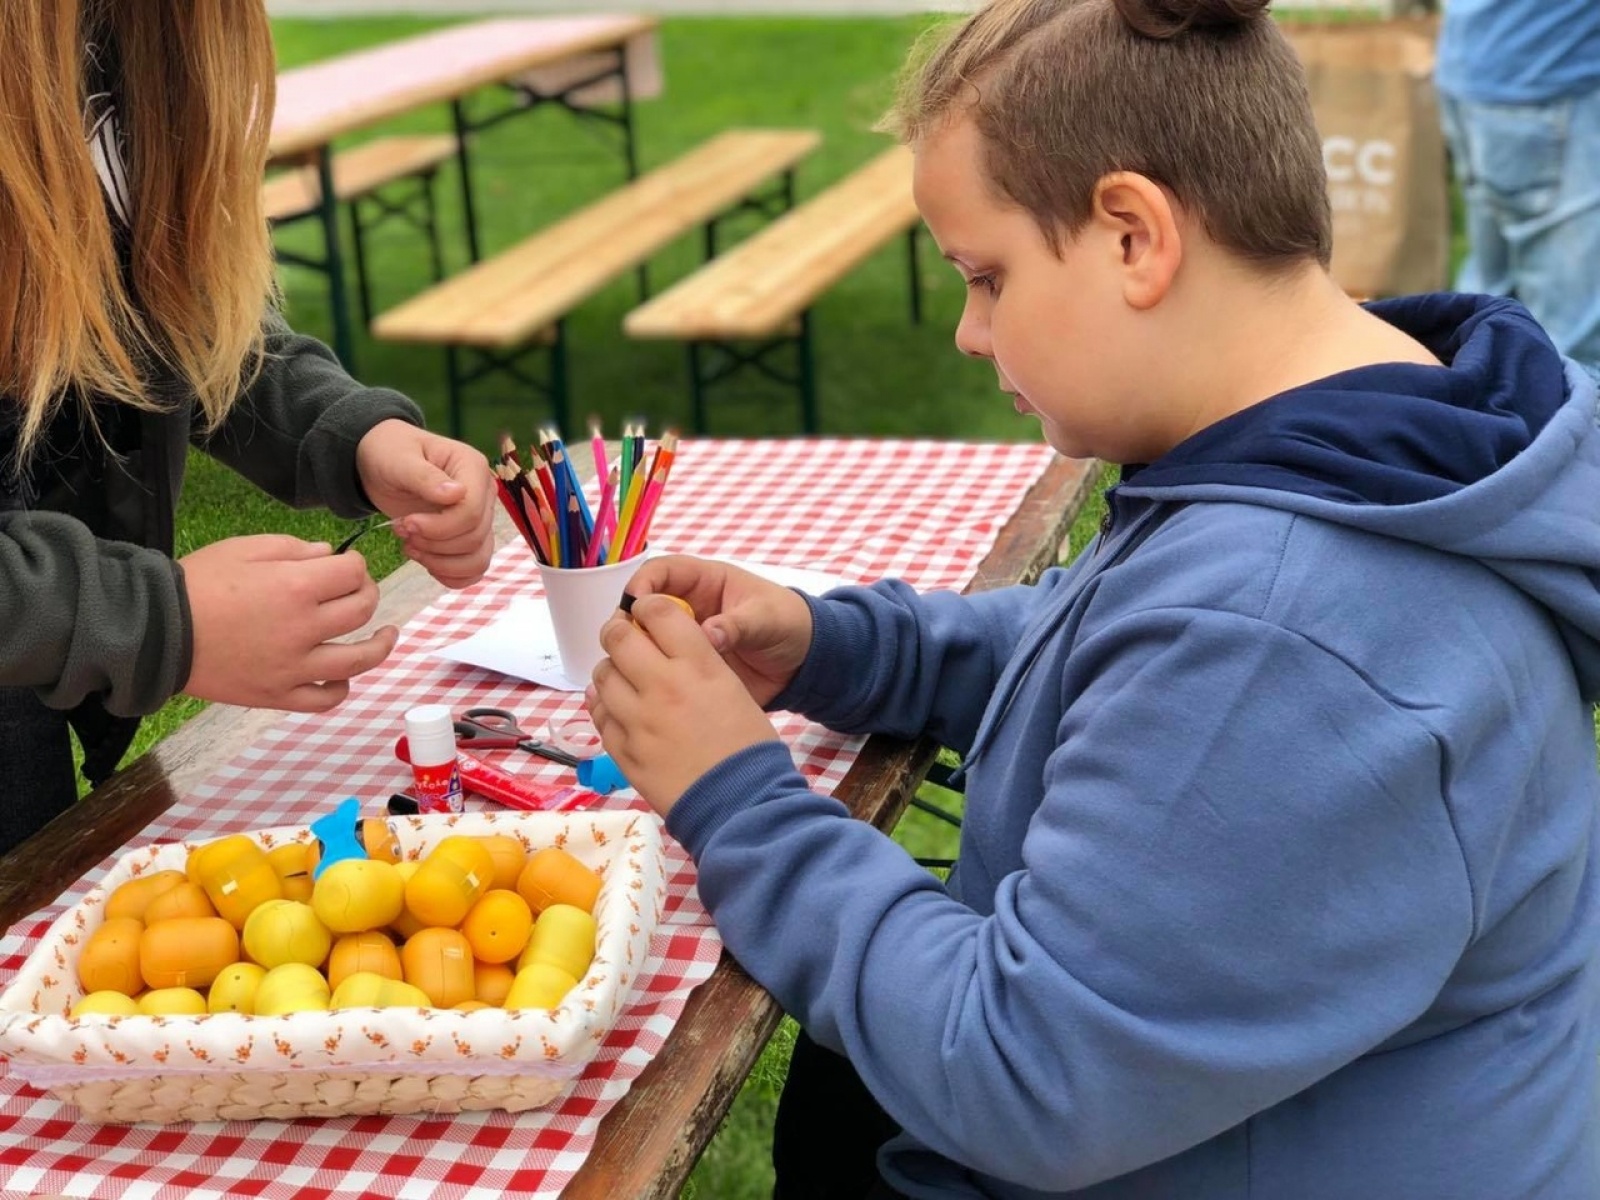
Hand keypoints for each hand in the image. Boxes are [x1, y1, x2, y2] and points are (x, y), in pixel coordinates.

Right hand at [181, 534, 397, 710]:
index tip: (347, 564)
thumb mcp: (244, 548)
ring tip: (387, 634)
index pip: (353, 572)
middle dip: (367, 592)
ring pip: (358, 660)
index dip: (355, 564)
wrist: (153, 631)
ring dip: (380, 645)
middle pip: (361, 610)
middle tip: (359, 589)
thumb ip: (295, 549)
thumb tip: (331, 555)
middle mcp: (303, 628)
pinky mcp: (278, 695)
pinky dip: (341, 688)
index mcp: (296, 587)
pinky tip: (345, 675)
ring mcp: (293, 667)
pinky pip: (324, 698)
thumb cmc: (197, 583)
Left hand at [354, 419, 494, 587]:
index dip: (440, 527)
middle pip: (474, 537)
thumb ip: (424, 477)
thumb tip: (456, 494)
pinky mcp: (469, 536)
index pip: (472, 512)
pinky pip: (474, 568)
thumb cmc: (389, 453)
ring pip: (479, 558)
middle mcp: (484, 494)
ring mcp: (480, 517)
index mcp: (473, 467)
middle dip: (434, 544)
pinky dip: (451, 575)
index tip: (406, 523)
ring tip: (410, 547)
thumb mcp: (399, 460)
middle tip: (402, 531)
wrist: (380, 464)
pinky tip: (425, 563)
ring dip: (441, 562)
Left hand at [587, 596, 782, 814]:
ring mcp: (638, 720)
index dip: (647, 605)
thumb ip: (697, 663)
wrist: (742, 806)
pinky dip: (604, 706)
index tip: (646, 613)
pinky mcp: (623, 752)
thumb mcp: (733, 689)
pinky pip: (600, 716)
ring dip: (610, 670)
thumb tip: (664, 649)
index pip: (656, 610)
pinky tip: (614, 707)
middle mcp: (663, 685)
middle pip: (618, 636)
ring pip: (602, 676)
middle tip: (624, 638)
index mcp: (698, 665)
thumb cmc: (749, 748)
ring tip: (622, 677)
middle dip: (618, 630)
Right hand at [618, 555, 812, 706]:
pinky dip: (649, 674)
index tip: (635, 605)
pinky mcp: (688, 665)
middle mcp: (689, 607)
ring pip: (646, 638)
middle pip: (643, 606)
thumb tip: (710, 635)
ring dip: (634, 649)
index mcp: (706, 581)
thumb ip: (738, 624)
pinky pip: (662, 667)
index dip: (643, 583)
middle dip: (629, 619)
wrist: (804, 664)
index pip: (662, 571)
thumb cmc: (789, 624)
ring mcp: (686, 638)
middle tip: (622, 641)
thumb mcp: (767, 619)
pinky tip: (641, 687)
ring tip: (627, 667)